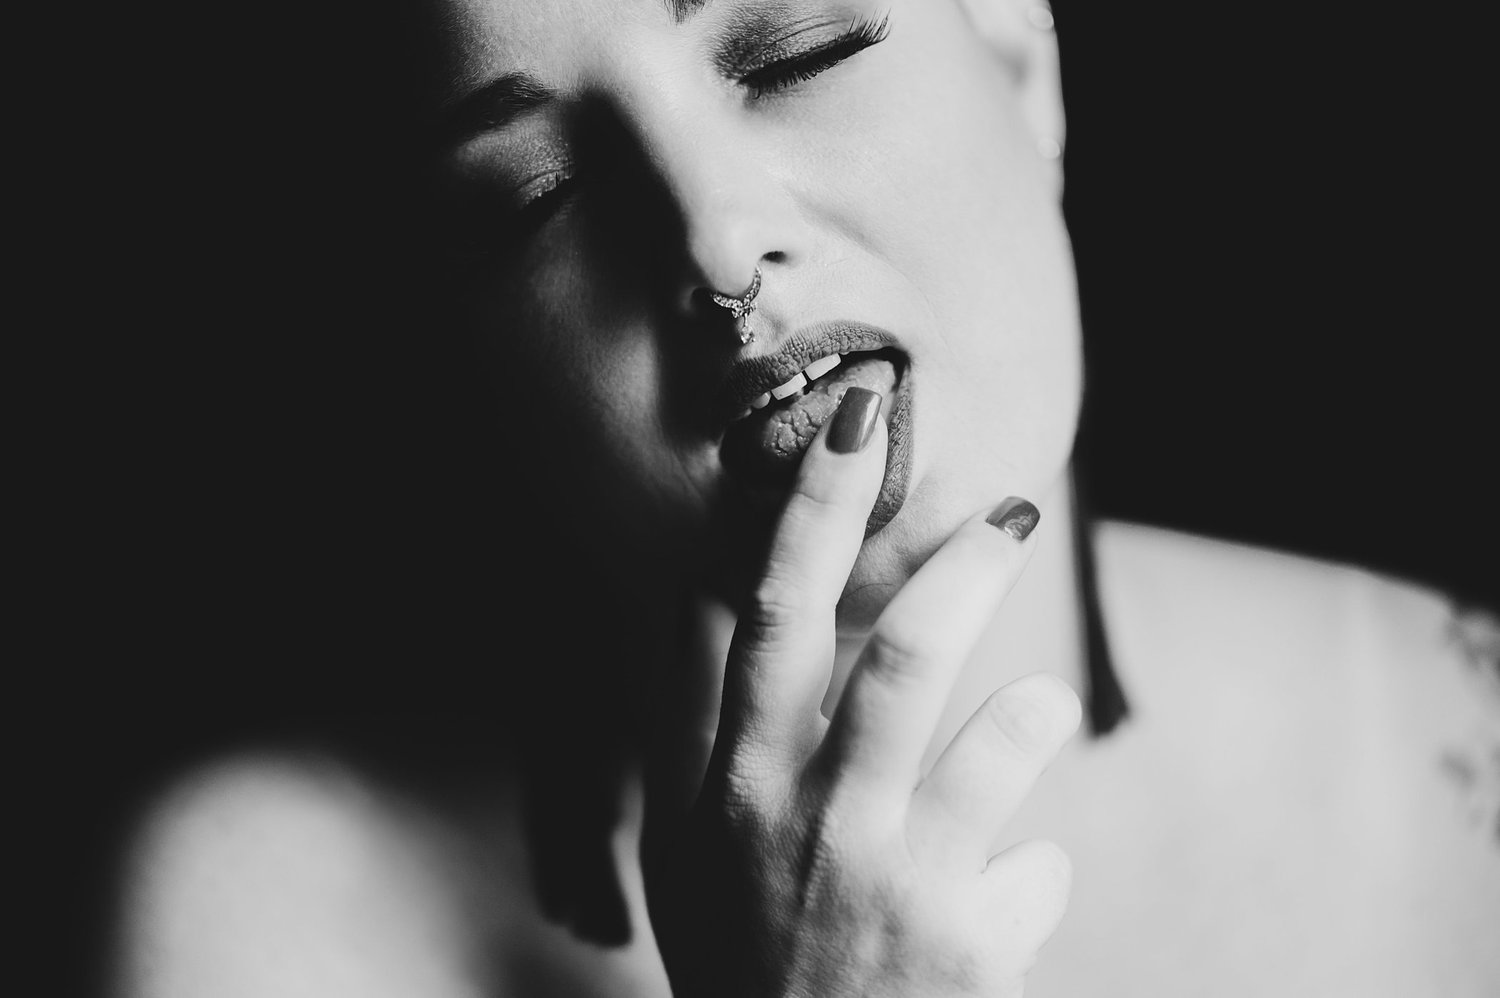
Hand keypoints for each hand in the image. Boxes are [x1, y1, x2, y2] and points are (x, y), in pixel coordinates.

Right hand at [641, 388, 1081, 997]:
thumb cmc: (741, 957)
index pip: (766, 618)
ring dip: (1030, 692)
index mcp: (729, 786)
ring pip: (990, 727)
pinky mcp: (965, 945)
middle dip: (956, 558)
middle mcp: (800, 821)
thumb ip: (686, 721)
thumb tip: (694, 591)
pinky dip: (1031, 868)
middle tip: (1010, 504)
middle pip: (885, 651)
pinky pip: (1036, 861)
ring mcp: (887, 881)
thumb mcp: (682, 848)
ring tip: (1044, 689)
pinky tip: (1013, 883)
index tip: (856, 420)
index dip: (812, 511)